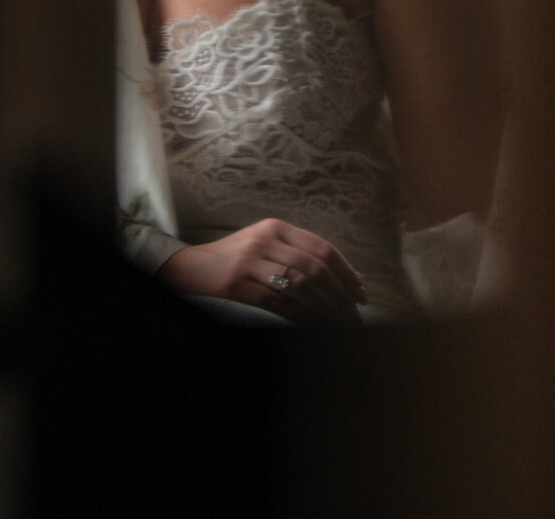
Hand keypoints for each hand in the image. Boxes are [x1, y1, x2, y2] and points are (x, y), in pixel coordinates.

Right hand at [157, 218, 368, 324]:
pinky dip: (301, 316)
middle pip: (315, 268)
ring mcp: (250, 261)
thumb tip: (349, 279)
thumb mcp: (266, 245)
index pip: (322, 248)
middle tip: (354, 316)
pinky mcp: (238, 283)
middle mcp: (264, 240)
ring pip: (300, 286)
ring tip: (339, 324)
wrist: (192, 266)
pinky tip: (313, 326)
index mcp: (276, 227)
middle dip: (340, 295)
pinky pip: (279, 302)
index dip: (347, 273)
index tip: (361, 295)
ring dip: (325, 309)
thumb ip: (301, 254)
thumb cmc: (236, 258)